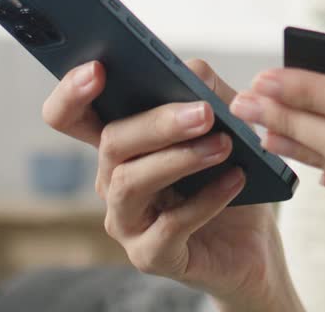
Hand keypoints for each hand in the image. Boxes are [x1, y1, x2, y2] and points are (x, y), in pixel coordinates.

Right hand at [42, 59, 300, 310]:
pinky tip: (235, 180)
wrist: (253, 244)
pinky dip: (206, 200)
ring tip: (224, 145)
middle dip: (156, 123)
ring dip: (180, 159)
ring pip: (131, 183)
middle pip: (110, 142)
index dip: (72, 91)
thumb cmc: (231, 177)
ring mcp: (127, 222)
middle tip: (204, 113)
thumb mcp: (227, 126)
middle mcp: (113, 180)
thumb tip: (190, 70)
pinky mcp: (150, 256)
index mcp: (122, 143)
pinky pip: (169, 226)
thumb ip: (207, 91)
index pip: (71, 115)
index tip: (97, 68)